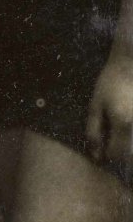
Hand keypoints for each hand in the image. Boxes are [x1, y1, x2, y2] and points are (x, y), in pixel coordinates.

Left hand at [87, 49, 132, 167]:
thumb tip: (96, 153)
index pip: (117, 154)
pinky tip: (128, 129)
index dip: (108, 155)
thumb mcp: (96, 105)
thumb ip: (94, 130)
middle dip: (122, 155)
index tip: (102, 149)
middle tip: (113, 144)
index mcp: (123, 124)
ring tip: (119, 135)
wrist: (131, 66)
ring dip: (129, 146)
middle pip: (131, 155)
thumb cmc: (111, 83)